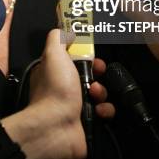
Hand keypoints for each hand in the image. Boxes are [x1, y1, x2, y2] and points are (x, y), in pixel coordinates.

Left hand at [28, 29, 113, 158]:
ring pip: (99, 94)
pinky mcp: (88, 124)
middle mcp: (64, 90)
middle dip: (98, 73)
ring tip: (95, 94)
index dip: (85, 56)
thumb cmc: (55, 88)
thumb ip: (59, 38)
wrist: (56, 128)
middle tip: (99, 74)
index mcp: (54, 73)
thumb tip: (68, 30)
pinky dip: (105, 111)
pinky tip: (99, 111)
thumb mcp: (54, 54)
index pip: (73, 60)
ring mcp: (76, 108)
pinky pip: (104, 113)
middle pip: (89, 76)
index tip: (94, 56)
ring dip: (102, 92)